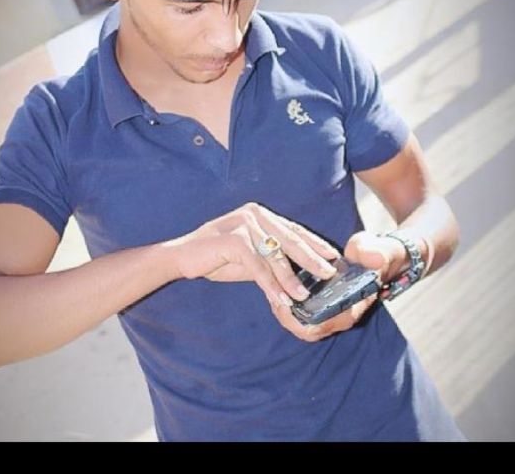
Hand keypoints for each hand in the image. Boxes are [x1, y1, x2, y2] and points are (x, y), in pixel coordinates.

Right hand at [164, 202, 340, 308]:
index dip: (314, 244)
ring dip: (290, 278)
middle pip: (289, 239)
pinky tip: (280, 298)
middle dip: (311, 259)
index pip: (293, 229)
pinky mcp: (233, 239)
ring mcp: (244, 224)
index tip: (332, 257)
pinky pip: (257, 265)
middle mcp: (255, 214)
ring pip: (275, 255)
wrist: (182, 257)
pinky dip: (270, 284)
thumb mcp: (250, 256)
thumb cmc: (217, 257)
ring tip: (304, 295)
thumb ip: (271, 259)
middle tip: (329, 273)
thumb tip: (300, 275)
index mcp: (261, 214)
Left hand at [264, 230, 406, 341]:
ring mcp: (329, 310)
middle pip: (305, 329)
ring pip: (299, 322)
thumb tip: (371, 257)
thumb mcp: (380, 252)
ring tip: (272, 289)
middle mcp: (338, 315)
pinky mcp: (321, 302)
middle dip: (286, 316)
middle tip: (273, 296)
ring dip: (283, 309)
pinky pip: (299, 310)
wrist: (379, 256)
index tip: (284, 302)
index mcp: (351, 309)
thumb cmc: (378, 255)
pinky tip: (277, 284)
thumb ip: (376, 255)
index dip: (299, 320)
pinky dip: (286, 301)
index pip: (321, 327)